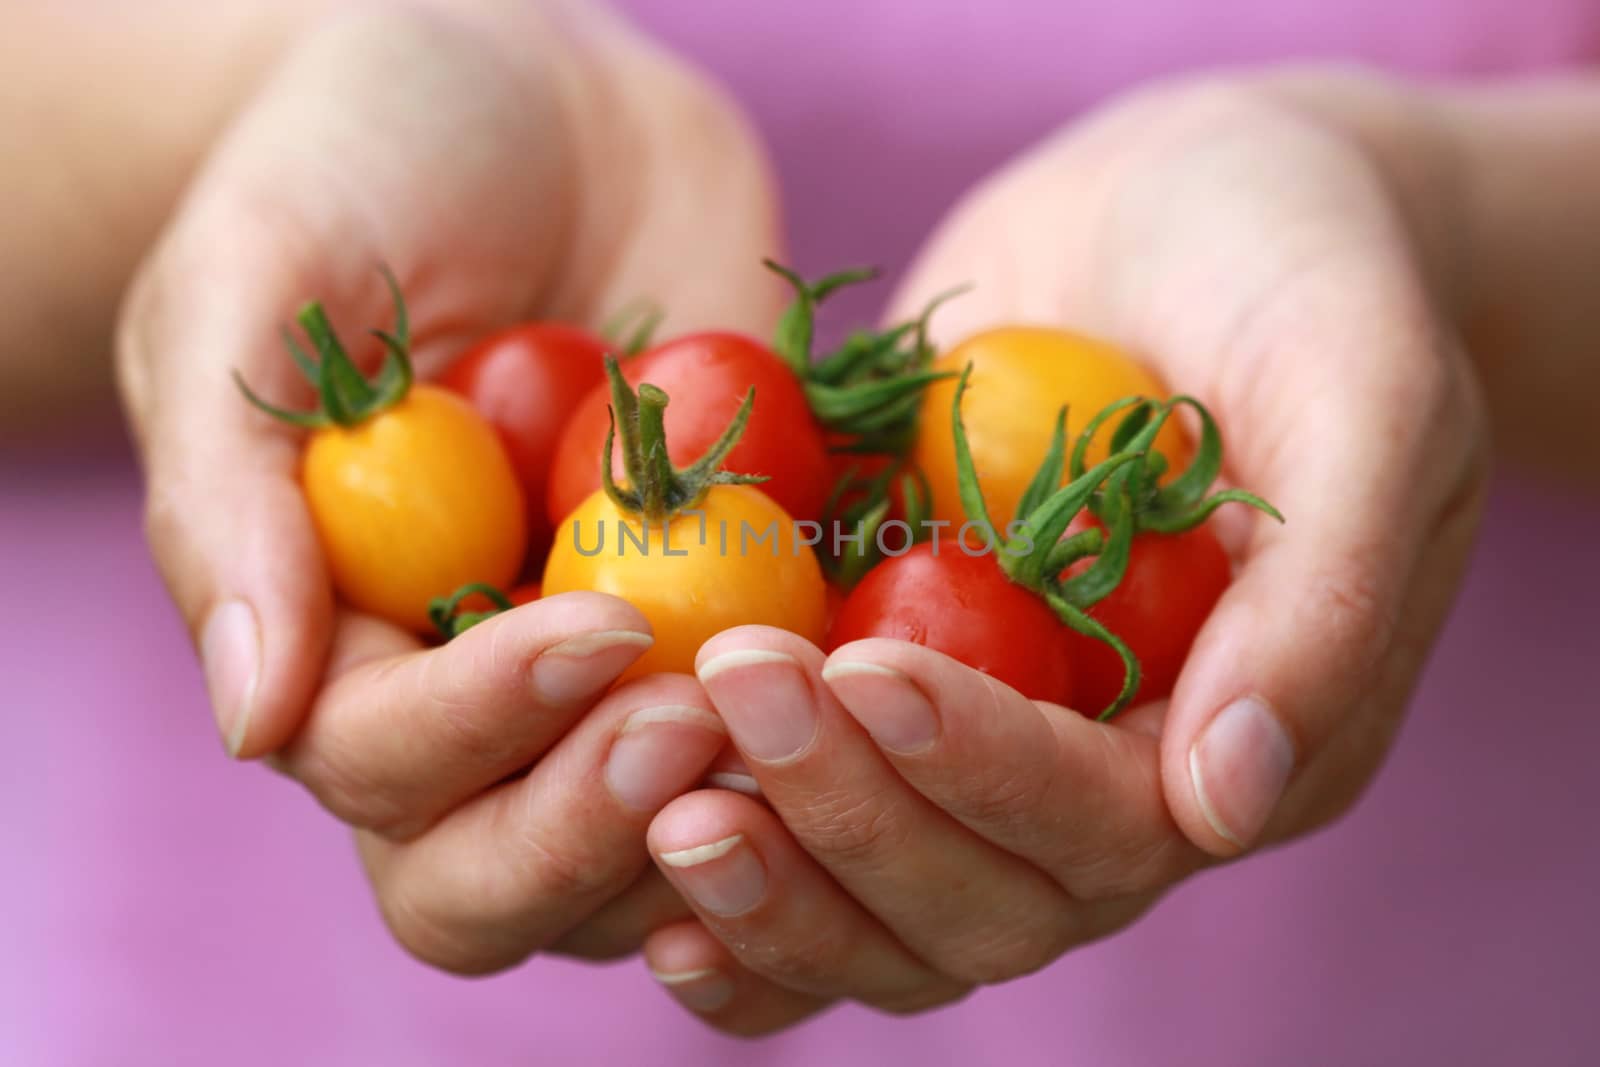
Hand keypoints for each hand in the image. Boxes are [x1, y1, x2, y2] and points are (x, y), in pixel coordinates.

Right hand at [117, 0, 782, 968]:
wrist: (553, 108)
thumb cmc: (367, 160)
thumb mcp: (258, 273)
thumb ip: (232, 490)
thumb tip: (254, 721)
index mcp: (334, 640)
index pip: (383, 764)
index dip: (481, 727)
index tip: (597, 626)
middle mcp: (473, 698)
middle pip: (506, 875)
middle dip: (595, 826)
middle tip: (701, 718)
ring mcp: (621, 679)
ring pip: (661, 853)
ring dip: (741, 814)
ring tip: (822, 707)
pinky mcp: (745, 631)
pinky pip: (795, 744)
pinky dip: (850, 742)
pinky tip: (905, 682)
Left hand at [637, 71, 1487, 1031]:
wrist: (1183, 208)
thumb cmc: (1298, 271)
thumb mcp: (1365, 389)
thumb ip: (1329, 596)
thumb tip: (1228, 807)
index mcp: (1244, 742)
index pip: (1109, 828)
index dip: (986, 772)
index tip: (867, 672)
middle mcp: (1111, 784)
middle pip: (979, 902)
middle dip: (850, 817)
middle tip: (731, 694)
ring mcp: (993, 752)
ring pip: (885, 908)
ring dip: (773, 878)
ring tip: (661, 796)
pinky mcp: (899, 700)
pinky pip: (817, 833)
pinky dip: (738, 878)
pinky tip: (638, 846)